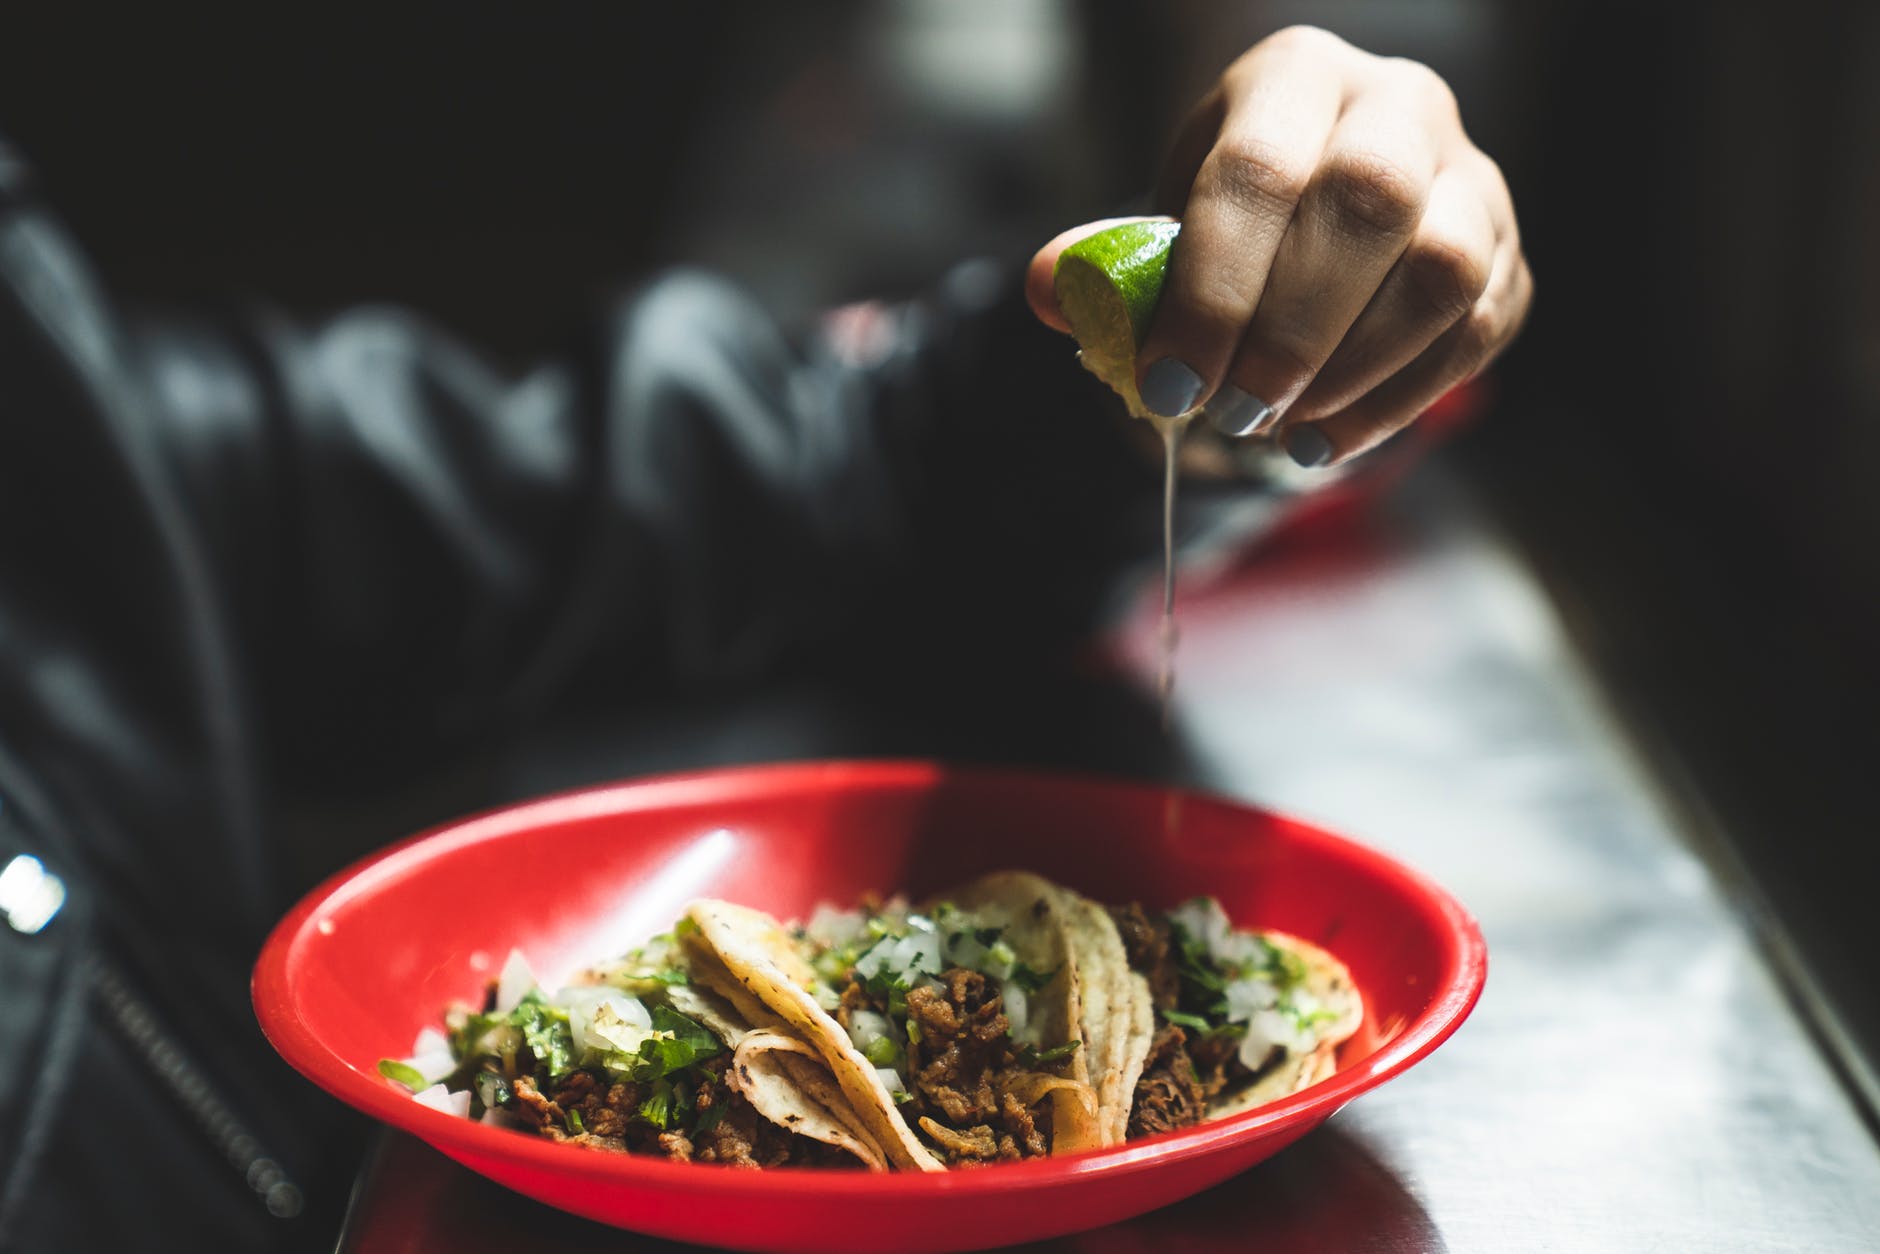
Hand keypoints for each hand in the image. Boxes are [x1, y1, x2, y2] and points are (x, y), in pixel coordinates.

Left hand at [1028, 26, 1530, 466]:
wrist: (1310, 227)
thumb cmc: (1225, 229)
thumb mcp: (1159, 230)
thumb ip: (1110, 263)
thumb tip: (1048, 288)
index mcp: (1294, 77)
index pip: (1260, 170)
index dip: (1213, 288)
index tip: (1168, 381)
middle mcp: (1399, 105)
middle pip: (1369, 204)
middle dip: (1290, 331)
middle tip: (1231, 412)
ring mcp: (1470, 176)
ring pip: (1443, 269)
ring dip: (1354, 371)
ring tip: (1278, 432)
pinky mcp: (1508, 255)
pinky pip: (1476, 331)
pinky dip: (1397, 402)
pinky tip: (1325, 444)